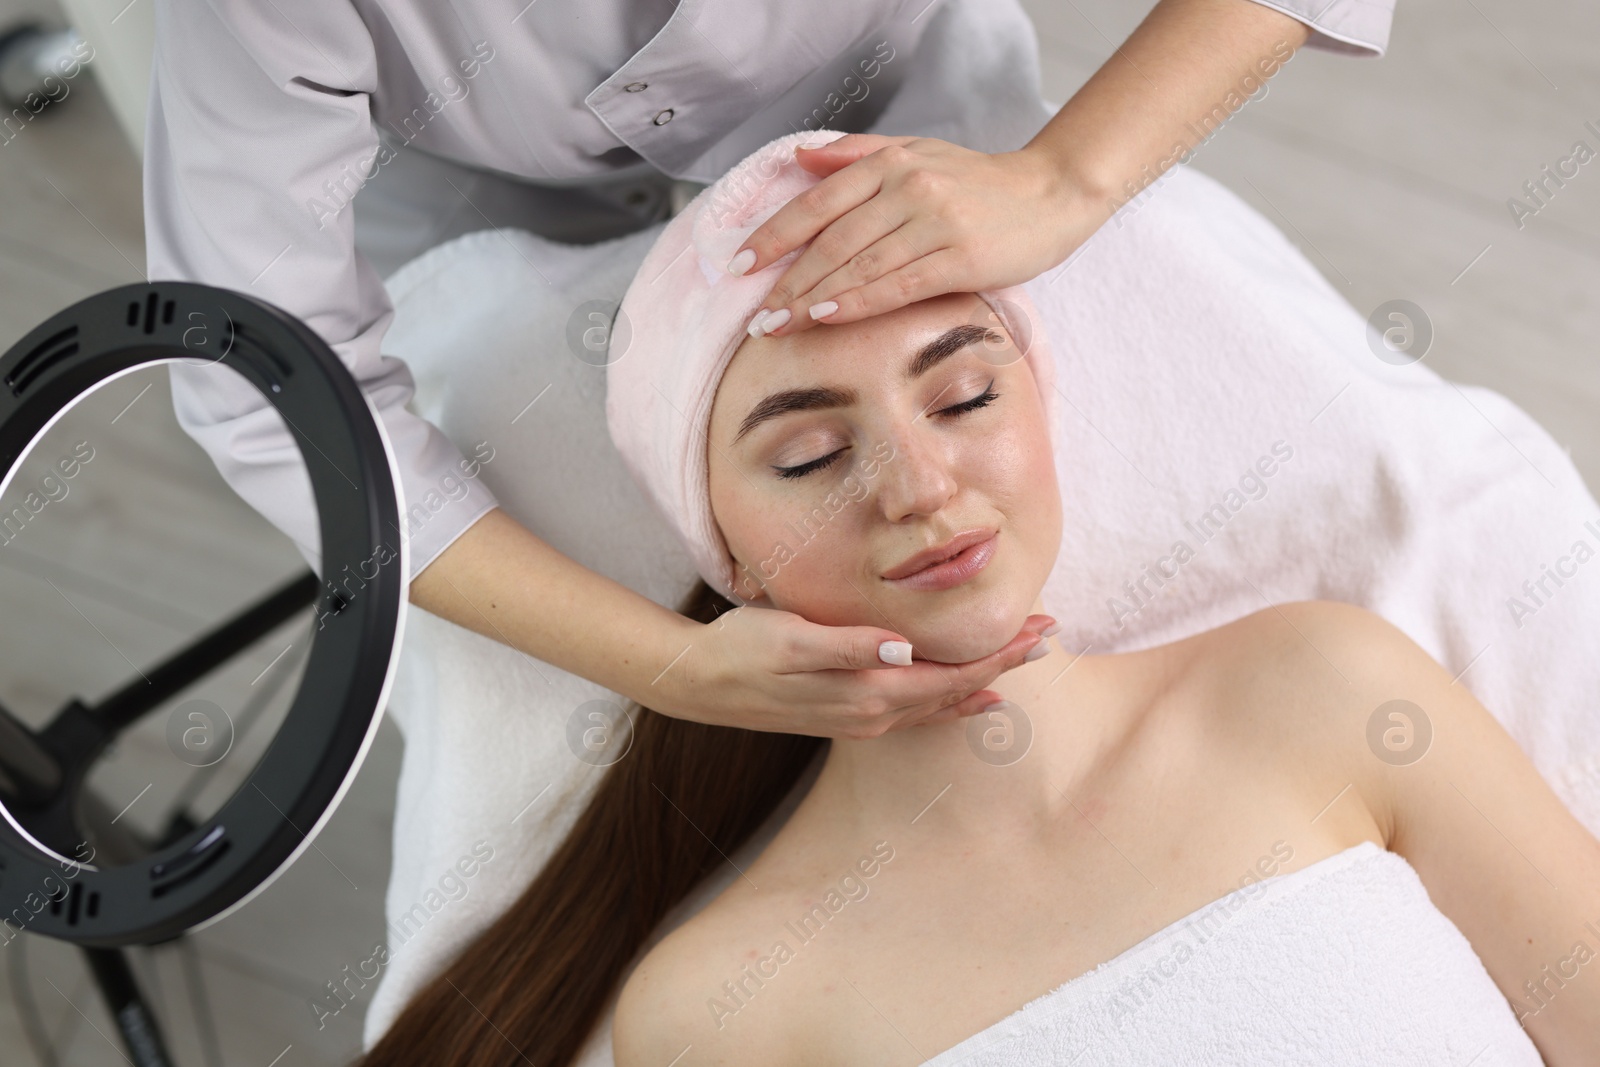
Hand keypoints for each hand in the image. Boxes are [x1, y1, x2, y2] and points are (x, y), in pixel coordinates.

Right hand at [653, 605, 1057, 738]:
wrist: (701, 683)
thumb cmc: (744, 649)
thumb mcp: (790, 639)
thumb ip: (848, 644)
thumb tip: (903, 648)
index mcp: (868, 693)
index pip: (951, 676)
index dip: (997, 655)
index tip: (1038, 633)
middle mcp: (874, 714)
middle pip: (956, 691)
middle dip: (1004, 664)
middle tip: (1049, 636)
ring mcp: (864, 719)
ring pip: (941, 704)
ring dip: (984, 680)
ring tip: (1023, 660)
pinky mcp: (851, 713)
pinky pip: (919, 712)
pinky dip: (953, 702)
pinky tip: (971, 697)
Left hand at [729, 134, 1098, 337]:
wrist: (1053, 194)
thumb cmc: (980, 183)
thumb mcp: (918, 153)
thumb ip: (858, 154)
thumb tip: (800, 161)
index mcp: (890, 163)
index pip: (816, 203)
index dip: (773, 236)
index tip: (739, 266)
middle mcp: (908, 188)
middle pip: (831, 241)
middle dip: (787, 282)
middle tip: (757, 316)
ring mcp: (935, 222)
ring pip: (858, 265)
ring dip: (812, 299)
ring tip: (779, 326)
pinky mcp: (961, 257)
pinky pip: (897, 285)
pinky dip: (858, 302)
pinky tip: (828, 317)